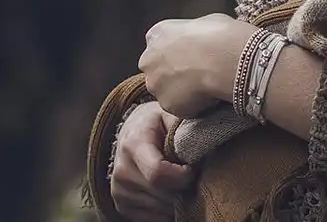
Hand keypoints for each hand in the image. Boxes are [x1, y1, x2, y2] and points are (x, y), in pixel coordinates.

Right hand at [110, 101, 189, 221]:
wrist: (130, 134)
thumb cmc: (155, 125)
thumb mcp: (168, 115)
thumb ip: (183, 123)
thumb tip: (206, 138)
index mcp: (133, 144)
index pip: (158, 173)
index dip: (182, 176)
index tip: (192, 169)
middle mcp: (122, 170)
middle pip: (162, 194)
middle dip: (184, 189)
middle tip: (193, 178)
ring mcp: (119, 190)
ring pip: (160, 209)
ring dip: (178, 202)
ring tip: (182, 184)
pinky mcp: (121, 205)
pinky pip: (153, 218)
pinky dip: (167, 211)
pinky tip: (172, 194)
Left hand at [138, 12, 257, 117]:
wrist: (224, 60)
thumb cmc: (219, 36)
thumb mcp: (204, 23)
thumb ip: (192, 35)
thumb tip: (202, 42)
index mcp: (158, 33)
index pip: (159, 44)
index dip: (176, 51)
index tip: (189, 56)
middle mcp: (149, 59)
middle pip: (157, 69)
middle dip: (172, 73)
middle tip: (197, 74)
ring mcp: (155, 84)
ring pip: (166, 91)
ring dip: (180, 91)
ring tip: (204, 87)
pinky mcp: (167, 105)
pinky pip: (179, 107)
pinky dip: (191, 106)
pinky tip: (207, 97)